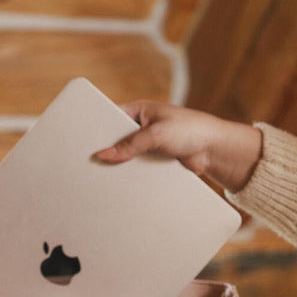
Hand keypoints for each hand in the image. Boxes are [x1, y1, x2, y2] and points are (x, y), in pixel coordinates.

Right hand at [94, 101, 262, 193]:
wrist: (214, 150)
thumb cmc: (190, 130)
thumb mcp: (156, 134)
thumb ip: (130, 145)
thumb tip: (104, 155)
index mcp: (139, 111)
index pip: (111, 118)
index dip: (97, 130)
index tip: (83, 143)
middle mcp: (141, 127)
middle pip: (116, 140)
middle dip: (106, 152)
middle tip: (88, 164)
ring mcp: (147, 145)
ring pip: (126, 157)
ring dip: (119, 166)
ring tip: (100, 178)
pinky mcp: (154, 161)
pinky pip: (137, 169)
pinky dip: (131, 176)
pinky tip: (119, 185)